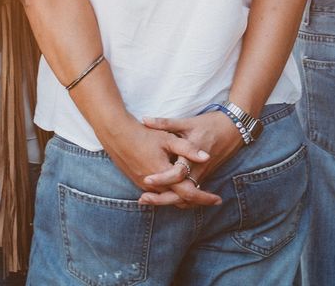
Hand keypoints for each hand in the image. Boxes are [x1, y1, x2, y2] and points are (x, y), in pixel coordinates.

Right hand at [99, 117, 218, 207]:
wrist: (116, 134)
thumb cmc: (144, 134)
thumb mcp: (168, 138)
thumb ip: (188, 149)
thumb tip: (207, 157)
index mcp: (164, 175)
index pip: (189, 193)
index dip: (205, 197)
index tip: (218, 199)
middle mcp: (154, 185)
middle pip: (180, 200)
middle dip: (198, 201)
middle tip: (213, 200)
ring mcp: (145, 186)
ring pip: (170, 198)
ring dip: (185, 198)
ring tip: (200, 195)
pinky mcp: (139, 182)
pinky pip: (159, 194)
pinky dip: (172, 194)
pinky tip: (180, 188)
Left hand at [137, 110, 242, 205]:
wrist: (233, 129)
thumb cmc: (210, 124)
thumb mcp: (187, 122)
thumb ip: (165, 123)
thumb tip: (144, 119)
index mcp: (193, 155)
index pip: (178, 173)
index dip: (162, 178)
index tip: (147, 179)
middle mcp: (199, 169)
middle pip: (181, 192)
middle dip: (162, 199)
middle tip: (143, 200)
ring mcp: (203, 174)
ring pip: (187, 196)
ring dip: (168, 201)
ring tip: (147, 200)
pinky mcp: (204, 176)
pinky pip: (191, 192)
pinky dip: (178, 198)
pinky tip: (163, 198)